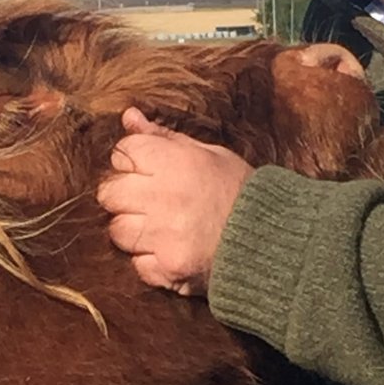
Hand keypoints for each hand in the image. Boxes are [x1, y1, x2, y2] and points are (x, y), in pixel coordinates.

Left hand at [97, 107, 254, 295]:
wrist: (272, 242)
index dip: (133, 160)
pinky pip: (136, 263)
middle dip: (124, 195)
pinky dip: (149, 260)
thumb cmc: (240, 191)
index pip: (123, 152)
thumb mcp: (209, 154)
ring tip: (162, 227)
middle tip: (150, 201)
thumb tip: (129, 116)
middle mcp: (164, 197)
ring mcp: (163, 236)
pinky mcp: (167, 268)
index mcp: (175, 162)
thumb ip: (164, 137)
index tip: (148, 170)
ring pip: (117, 230)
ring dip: (134, 229)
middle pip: (110, 192)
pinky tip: (171, 250)